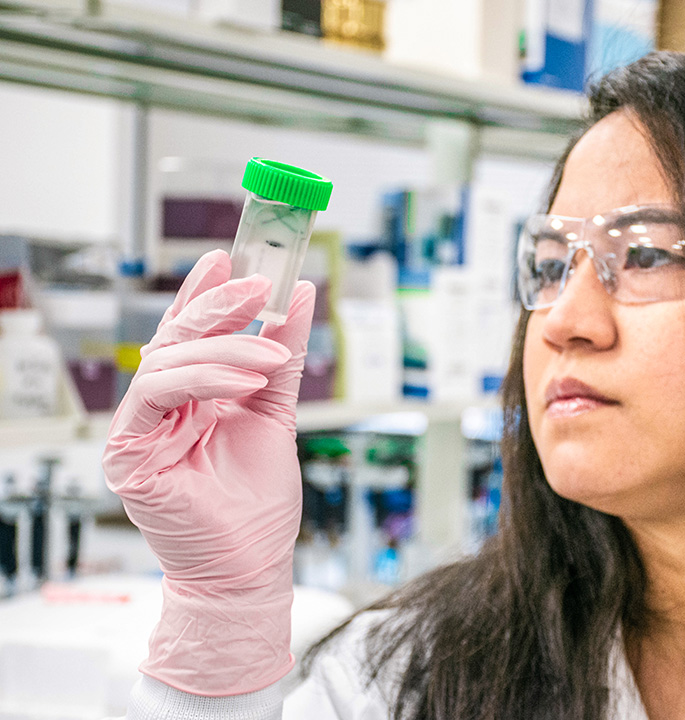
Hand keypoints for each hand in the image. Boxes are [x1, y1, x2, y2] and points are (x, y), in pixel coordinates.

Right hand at [103, 249, 315, 695]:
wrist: (252, 563)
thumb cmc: (258, 500)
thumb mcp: (278, 411)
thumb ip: (284, 356)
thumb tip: (301, 298)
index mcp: (190, 398)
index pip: (189, 334)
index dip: (205, 294)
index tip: (230, 259)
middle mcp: (160, 409)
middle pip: (175, 339)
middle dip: (218, 307)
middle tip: (259, 285)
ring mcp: (141, 428)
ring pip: (168, 361)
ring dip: (225, 349)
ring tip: (271, 357)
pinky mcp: (129, 452)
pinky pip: (157, 394)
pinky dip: (204, 379)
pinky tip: (244, 381)